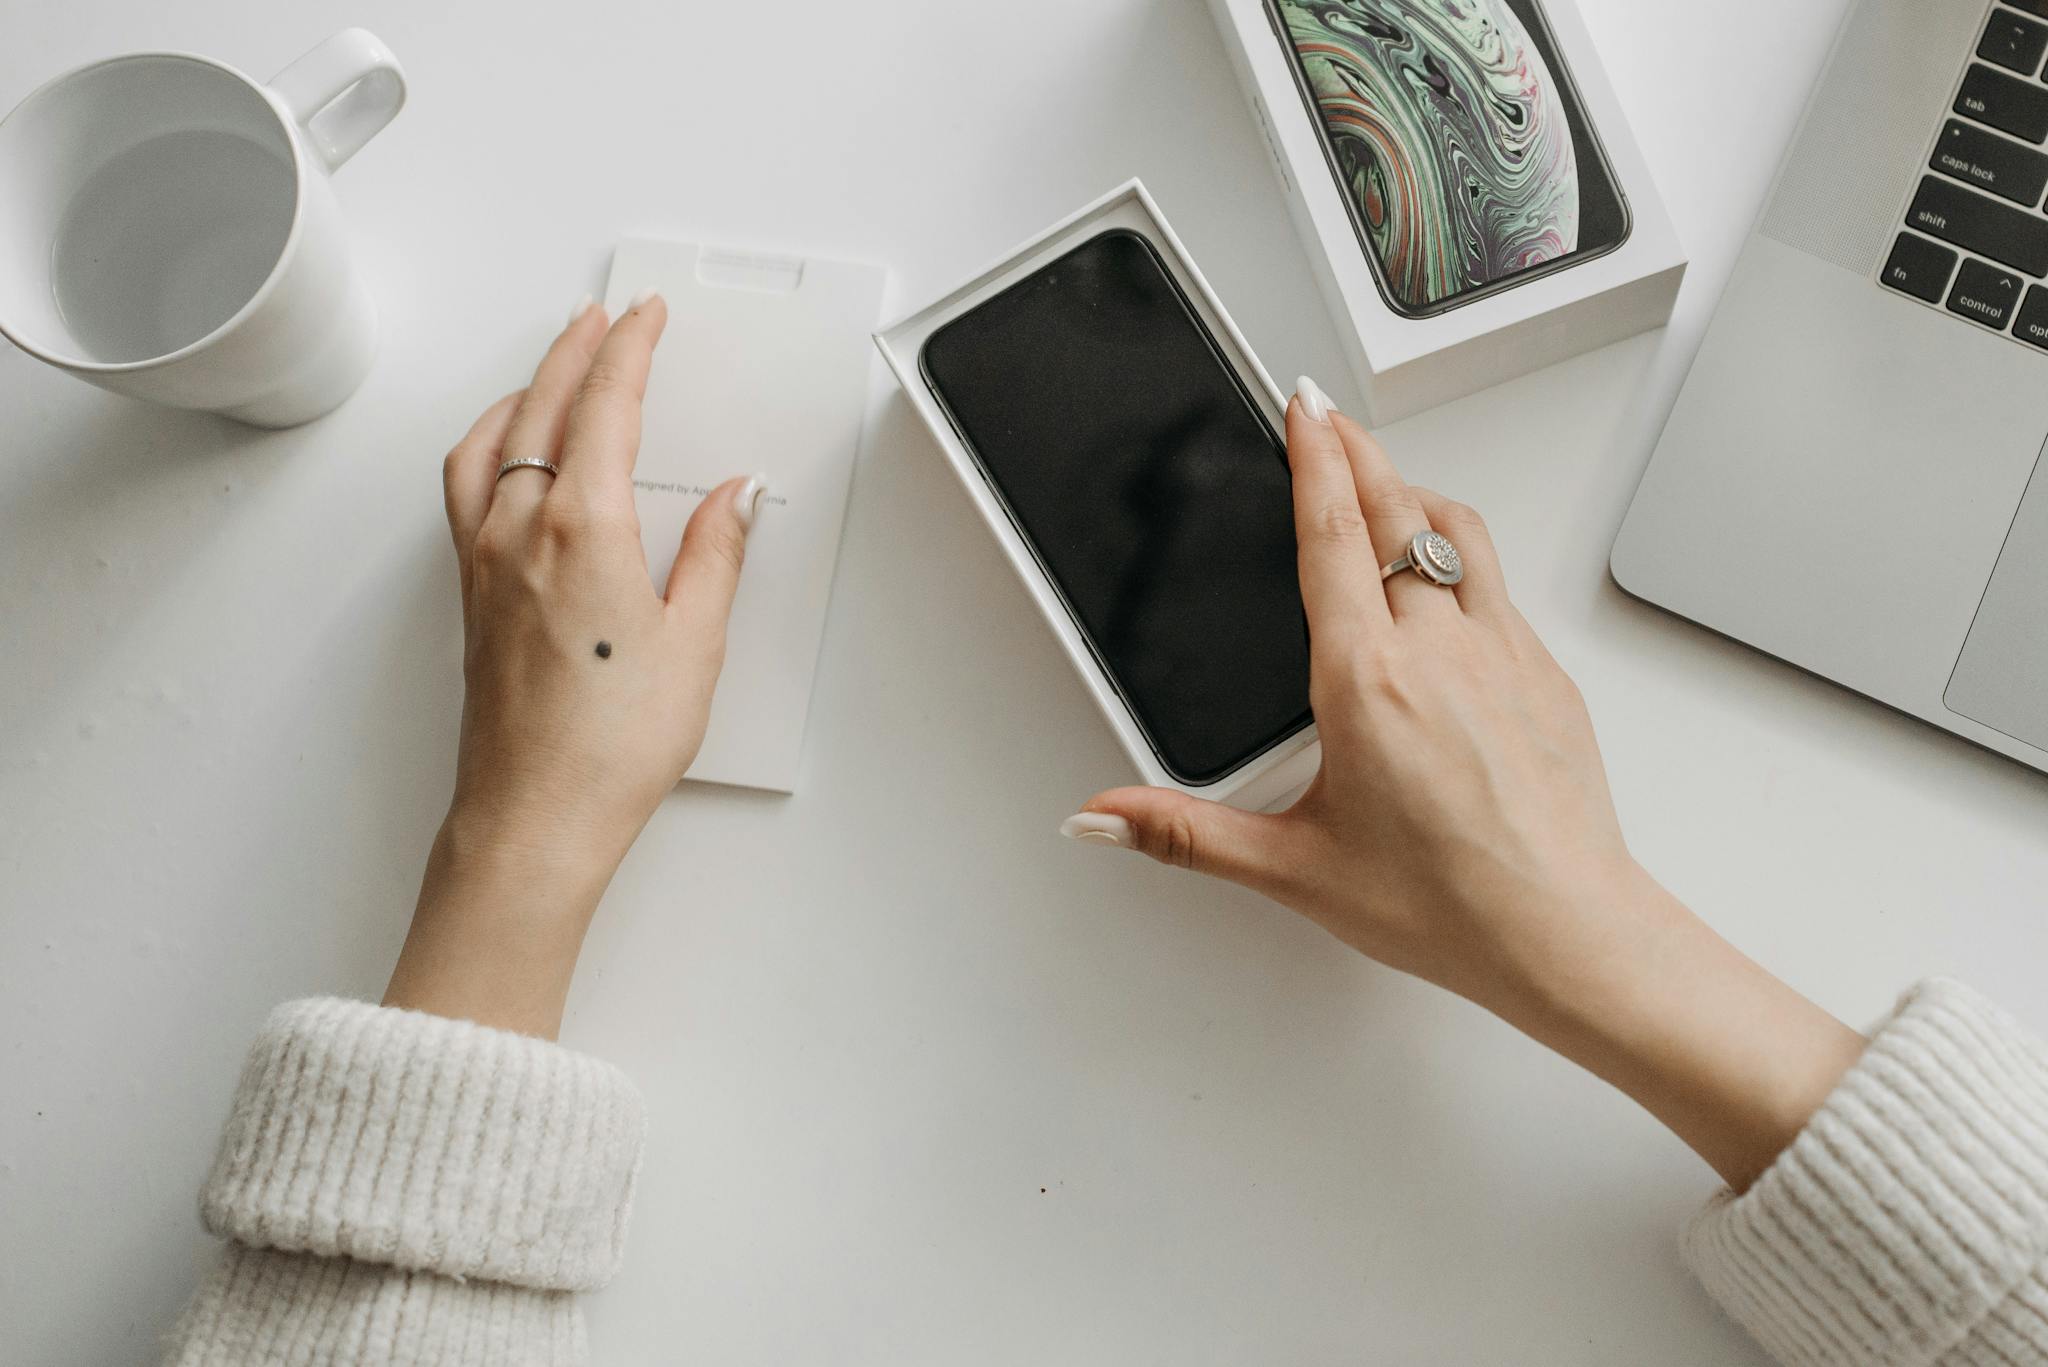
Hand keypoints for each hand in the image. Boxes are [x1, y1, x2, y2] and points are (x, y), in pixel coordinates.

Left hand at [383, 293, 762, 1037]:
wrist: (535, 819)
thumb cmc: (610, 747)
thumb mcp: (695, 643)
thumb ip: (715, 555)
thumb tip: (733, 497)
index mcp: (585, 528)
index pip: (606, 406)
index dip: (630, 350)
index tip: (647, 319)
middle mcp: (521, 530)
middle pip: (542, 406)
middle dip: (577, 350)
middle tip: (608, 320)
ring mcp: (485, 560)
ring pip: (493, 437)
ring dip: (526, 387)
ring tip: (553, 365)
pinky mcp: (471, 594)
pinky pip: (466, 484)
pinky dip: (488, 439)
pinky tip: (503, 448)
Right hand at [1067, 379, 1863, 1189]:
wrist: (1567, 932)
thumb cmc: (1449, 904)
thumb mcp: (1294, 868)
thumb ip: (1186, 834)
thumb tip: (1104, 819)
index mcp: (1367, 679)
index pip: (1331, 534)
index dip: (1313, 458)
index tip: (1302, 407)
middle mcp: (1440, 647)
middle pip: (1395, 510)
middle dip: (1359, 451)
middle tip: (1329, 416)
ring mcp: (1505, 652)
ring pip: (1459, 533)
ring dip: (1415, 492)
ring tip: (1387, 479)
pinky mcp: (1547, 675)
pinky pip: (1500, 585)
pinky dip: (1462, 555)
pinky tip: (1448, 583)